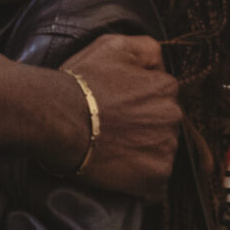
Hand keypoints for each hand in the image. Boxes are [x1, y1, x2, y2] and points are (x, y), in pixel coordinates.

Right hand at [54, 34, 179, 198]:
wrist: (57, 118)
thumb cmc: (80, 82)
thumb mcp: (112, 46)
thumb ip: (146, 48)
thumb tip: (160, 64)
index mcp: (166, 87)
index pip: (162, 97)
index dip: (138, 103)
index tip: (118, 109)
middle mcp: (173, 117)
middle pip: (163, 125)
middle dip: (144, 128)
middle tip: (113, 130)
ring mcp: (165, 149)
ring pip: (160, 152)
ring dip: (142, 154)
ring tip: (112, 152)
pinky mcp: (154, 176)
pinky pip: (156, 183)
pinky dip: (140, 180)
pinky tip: (118, 172)